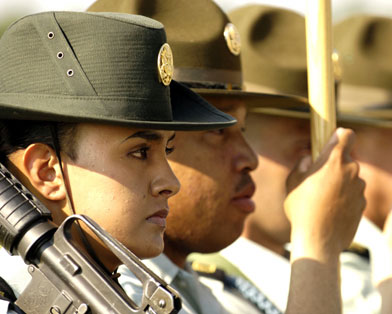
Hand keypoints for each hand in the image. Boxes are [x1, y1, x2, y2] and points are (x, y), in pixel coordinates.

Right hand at [284, 128, 365, 262]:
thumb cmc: (301, 208)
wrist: (318, 240)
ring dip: (338, 183)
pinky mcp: (362, 204)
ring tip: (320, 199)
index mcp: (334, 161)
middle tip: (316, 179)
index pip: (347, 135)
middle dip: (333, 165)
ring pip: (349, 178)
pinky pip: (352, 194)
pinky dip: (343, 198)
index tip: (333, 141)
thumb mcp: (292, 181)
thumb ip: (302, 164)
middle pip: (345, 159)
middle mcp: (351, 171)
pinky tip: (329, 210)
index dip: (340, 136)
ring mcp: (359, 189)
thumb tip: (309, 160)